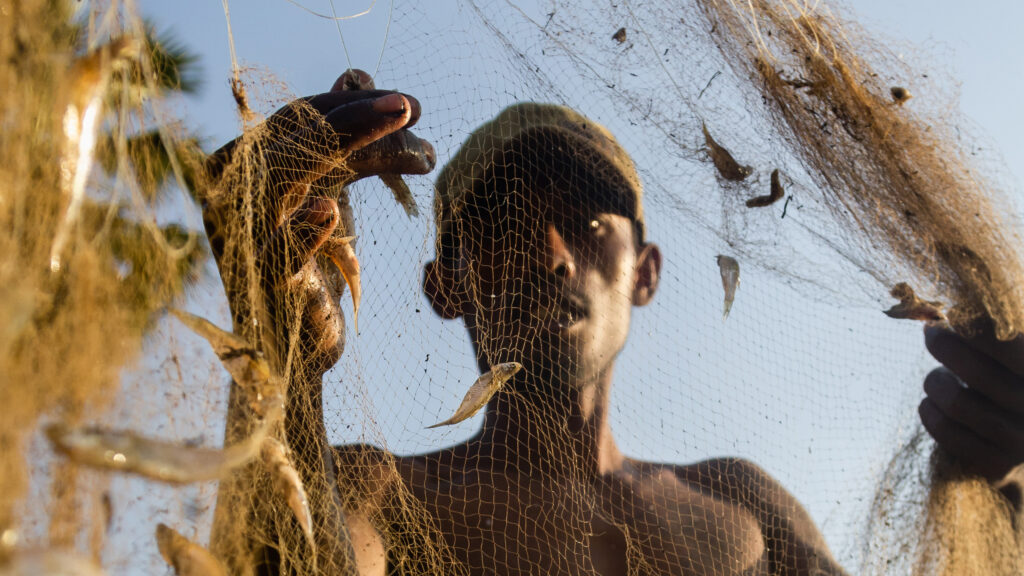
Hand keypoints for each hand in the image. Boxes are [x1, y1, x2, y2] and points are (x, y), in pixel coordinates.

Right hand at [204, 69, 433, 373]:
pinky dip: (301, 234)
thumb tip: (354, 71)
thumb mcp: (333, 189)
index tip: (409, 105)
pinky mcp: (263, 288)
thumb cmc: (316, 266)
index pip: (296, 119)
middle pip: (291, 138)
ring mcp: (244, 241)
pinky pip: (276, 255)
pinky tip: (329, 215)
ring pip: (281, 179)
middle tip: (412, 108)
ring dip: (343, 154)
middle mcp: (234, 197)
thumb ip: (339, 137)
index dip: (351, 106)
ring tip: (411, 152)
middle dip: (354, 119)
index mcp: (247, 170)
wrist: (300, 347)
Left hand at [920, 319, 1023, 483]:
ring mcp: (1023, 442)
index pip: (1010, 347)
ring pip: (959, 403)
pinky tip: (930, 404)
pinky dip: (930, 413)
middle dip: (945, 346)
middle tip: (932, 334)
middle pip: (979, 372)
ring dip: (936, 382)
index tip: (955, 315)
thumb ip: (993, 335)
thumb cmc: (1014, 386)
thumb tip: (941, 310)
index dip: (976, 328)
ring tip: (937, 378)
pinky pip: (949, 434)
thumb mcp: (1012, 362)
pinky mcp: (1000, 467)